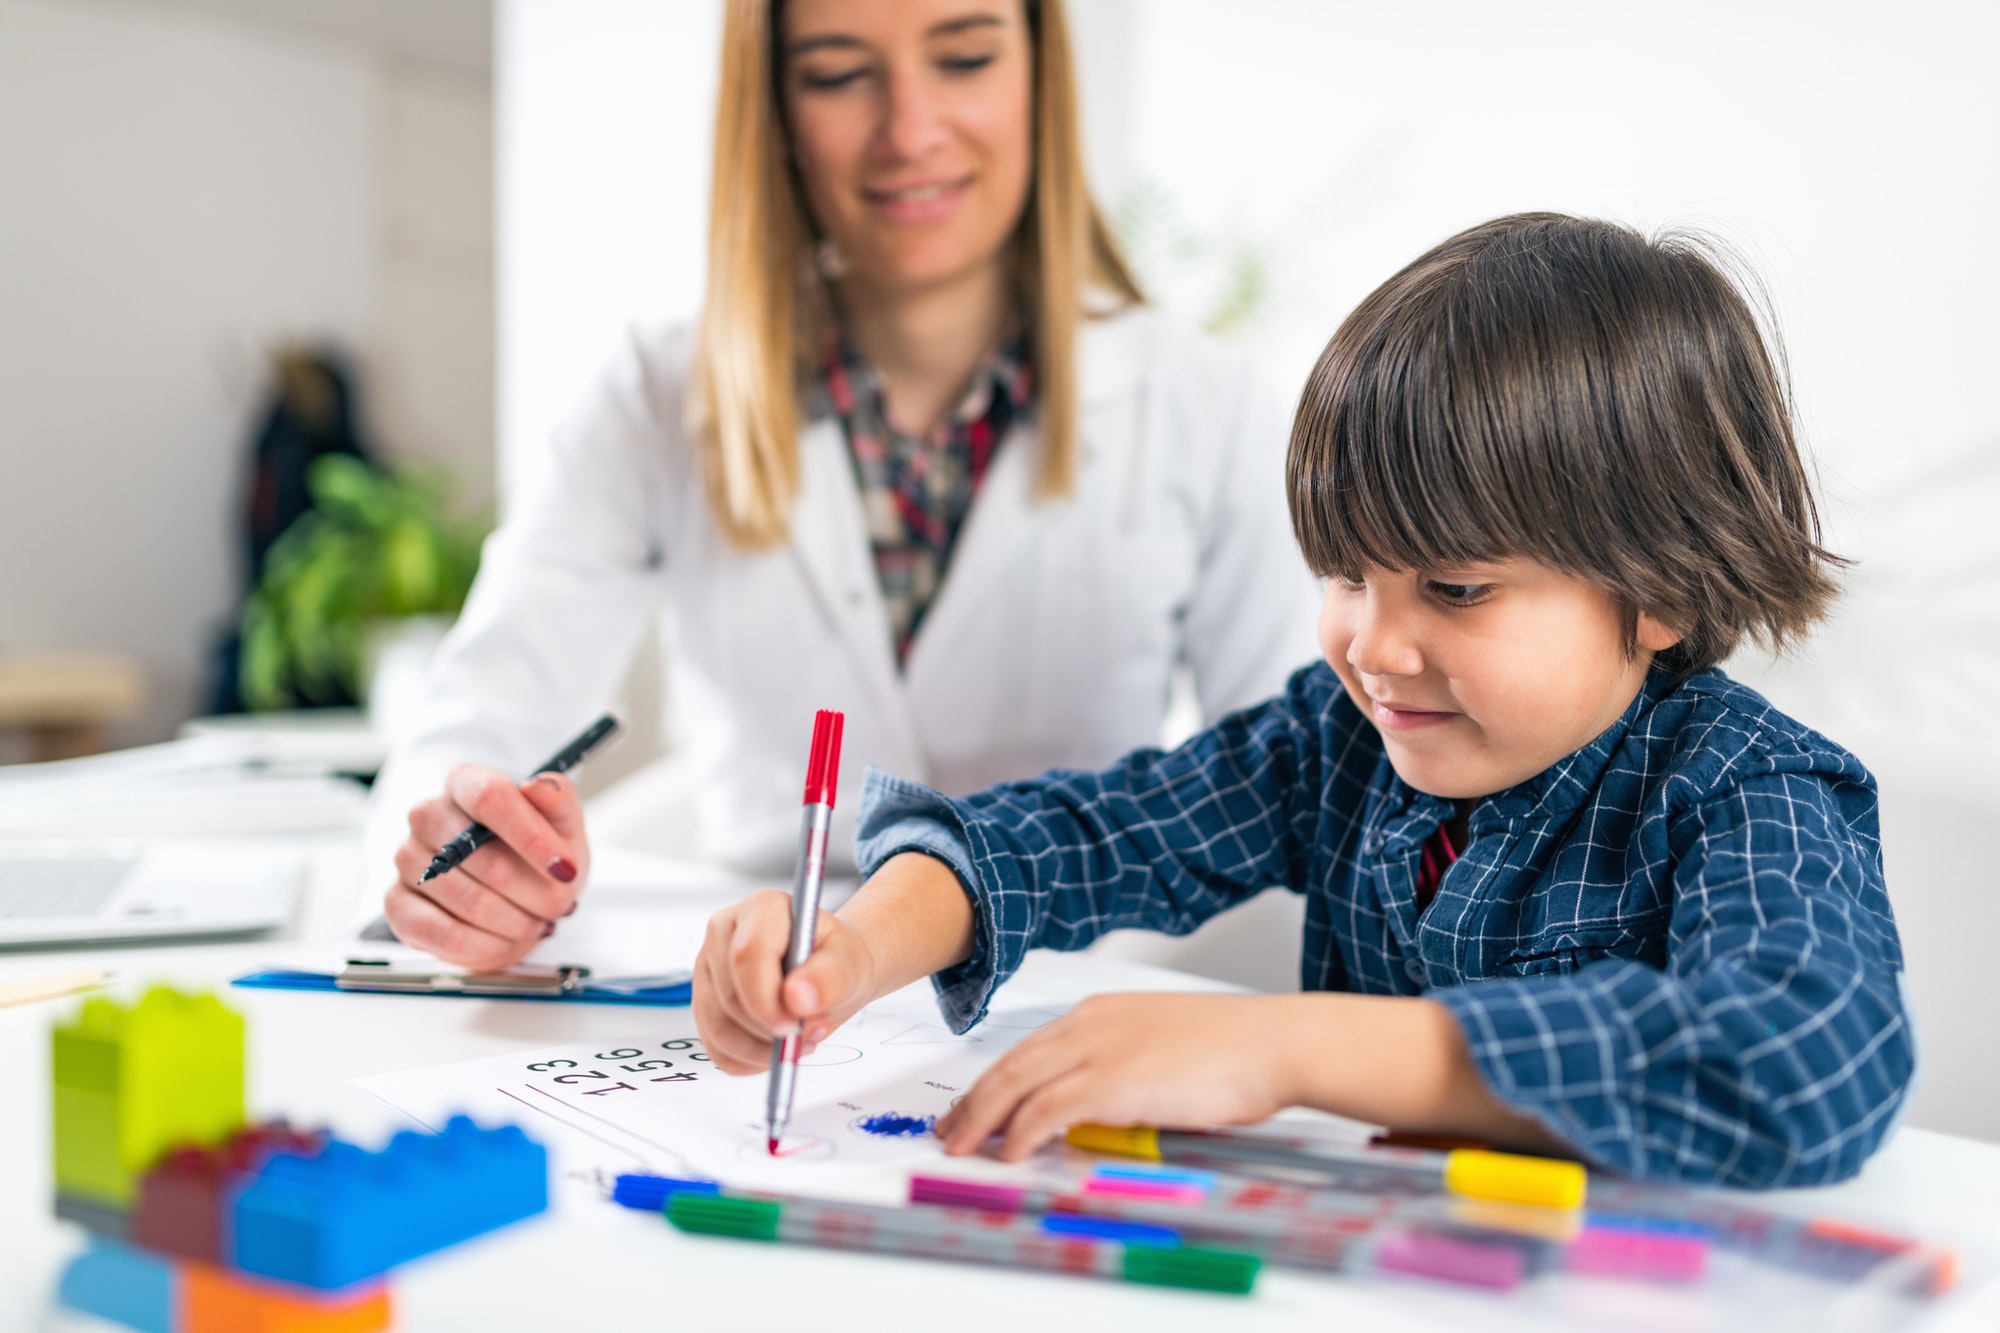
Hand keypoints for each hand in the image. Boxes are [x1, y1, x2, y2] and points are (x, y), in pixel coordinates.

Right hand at [383, 765, 589, 971]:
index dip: (531, 836)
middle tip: (561, 905)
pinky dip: (487, 945)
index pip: (489, 797)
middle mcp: (427, 815)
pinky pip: (445, 934)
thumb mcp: (561, 824)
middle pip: (485, 859)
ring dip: (517, 922)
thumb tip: (539, 785)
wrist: (513, 894)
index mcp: (464, 782)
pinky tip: (507, 939)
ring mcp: (407, 859)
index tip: (564, 868)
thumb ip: (558, 800)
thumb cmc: (536, 854)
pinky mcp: (397, 904)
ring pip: (470, 902)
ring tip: (538, 922)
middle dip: (536, 892)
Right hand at [692, 889, 884, 1074]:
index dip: (766, 999)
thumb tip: (797, 997)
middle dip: (768, 1029)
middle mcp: (726, 931)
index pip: (747, 955)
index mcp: (763, 908)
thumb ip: (830, 978)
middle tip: (805, 1035)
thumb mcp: (851, 965)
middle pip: (729, 995)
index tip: (792, 1026)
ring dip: (758, 1050)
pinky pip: (713, 1044)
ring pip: (717, 1025)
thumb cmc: (839, 961)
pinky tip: (773, 1049)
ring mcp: (709, 965)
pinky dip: (746, 1059)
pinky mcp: (704, 998)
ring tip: (795, 1041)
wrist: (833, 973)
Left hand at [935, 993, 1301, 1160]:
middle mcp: (1090, 1024)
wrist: (1273, 1042)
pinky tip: (1012, 1152)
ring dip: (984, 1120)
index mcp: (1101, 1013)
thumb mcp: (1163, 1047)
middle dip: (973, 1101)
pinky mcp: (1112, 1081)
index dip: (994, 1081)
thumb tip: (1097, 1112)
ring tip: (963, 1148)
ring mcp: (1099, 1050)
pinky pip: (1047, 1108)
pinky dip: (1022, 1132)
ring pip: (1016, 1084)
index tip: (975, 1106)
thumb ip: (1123, 1067)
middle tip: (949, 1131)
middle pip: (1010, 1064)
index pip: (1028, 1049)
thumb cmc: (1234, 1049)